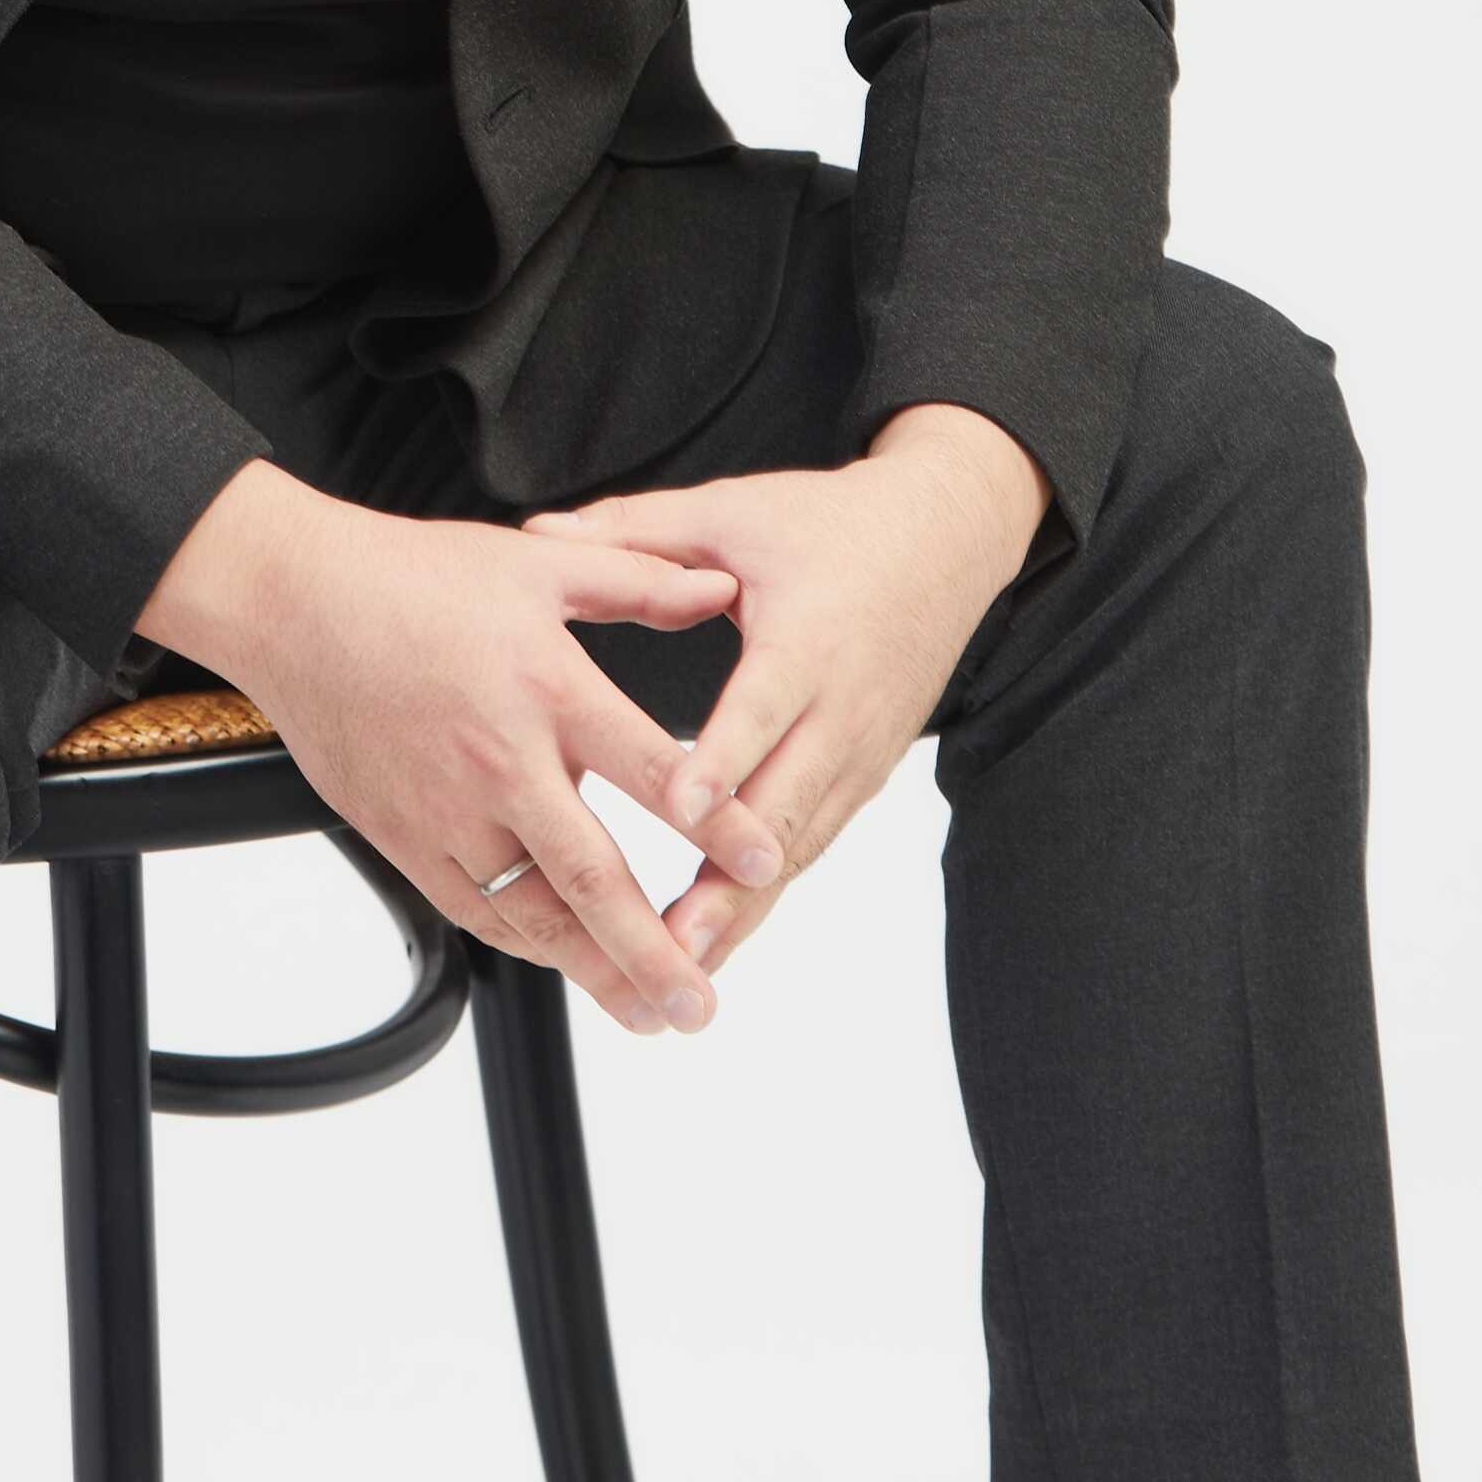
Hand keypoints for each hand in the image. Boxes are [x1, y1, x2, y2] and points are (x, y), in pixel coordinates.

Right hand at [207, 494, 774, 1036]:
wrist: (296, 606)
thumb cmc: (415, 577)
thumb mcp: (540, 565)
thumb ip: (639, 581)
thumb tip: (722, 589)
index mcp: (547, 686)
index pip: (652, 767)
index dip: (715, 821)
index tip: (766, 865)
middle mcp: (502, 760)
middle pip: (592, 875)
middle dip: (654, 949)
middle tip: (704, 1003)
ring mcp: (448, 809)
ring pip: (532, 913)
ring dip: (595, 970)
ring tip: (651, 1012)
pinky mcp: (405, 837)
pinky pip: (475, 910)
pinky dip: (528, 945)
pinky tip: (568, 964)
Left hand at [516, 447, 1024, 985]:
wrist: (944, 543)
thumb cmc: (827, 525)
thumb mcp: (731, 514)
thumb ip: (635, 533)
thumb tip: (537, 530)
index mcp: (808, 637)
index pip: (764, 707)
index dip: (724, 760)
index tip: (680, 807)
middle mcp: (842, 707)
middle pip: (783, 806)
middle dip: (726, 878)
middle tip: (667, 940)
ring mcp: (860, 752)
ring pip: (798, 843)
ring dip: (743, 907)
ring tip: (681, 967)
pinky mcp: (865, 775)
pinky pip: (811, 842)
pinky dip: (766, 892)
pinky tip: (717, 939)